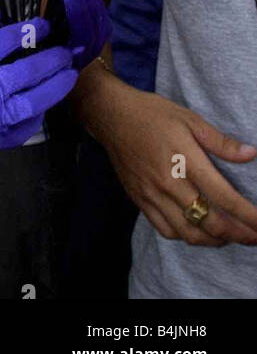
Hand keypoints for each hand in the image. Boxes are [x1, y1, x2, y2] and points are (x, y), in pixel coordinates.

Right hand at [0, 17, 76, 164]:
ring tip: (69, 75)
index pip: (9, 41)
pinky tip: (44, 107)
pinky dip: (37, 117)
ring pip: (36, 101)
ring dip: (56, 86)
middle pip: (31, 70)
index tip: (42, 25)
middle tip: (65, 51)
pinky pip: (24, 128)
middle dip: (52, 58)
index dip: (29, 30)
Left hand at [48, 0, 110, 68]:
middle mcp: (98, 24)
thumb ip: (58, 3)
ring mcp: (94, 37)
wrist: (76, 96)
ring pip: (87, 3)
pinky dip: (77, 6)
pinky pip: (83, 26)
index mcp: (91, 15)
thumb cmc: (59, 58)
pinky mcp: (88, 50)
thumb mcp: (59, 26)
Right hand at [84, 75, 256, 246]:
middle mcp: (168, 183)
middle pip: (208, 222)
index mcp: (185, 160)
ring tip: (230, 236)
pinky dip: (187, 236)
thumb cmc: (153, 114)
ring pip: (188, 233)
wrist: (111, 116)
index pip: (223, 197)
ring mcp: (152, 195)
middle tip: (253, 235)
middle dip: (237, 234)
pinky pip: (166, 230)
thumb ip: (220, 141)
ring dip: (214, 240)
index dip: (247, 216)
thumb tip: (250, 154)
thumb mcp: (190, 119)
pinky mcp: (140, 200)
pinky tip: (198, 231)